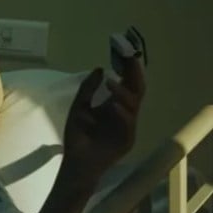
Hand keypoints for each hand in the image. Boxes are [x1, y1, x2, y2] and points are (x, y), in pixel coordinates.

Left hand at [62, 56, 145, 181]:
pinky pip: (128, 123)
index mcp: (115, 105)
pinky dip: (121, 112)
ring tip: (111, 83)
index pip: (127, 82)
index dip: (128, 67)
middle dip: (134, 73)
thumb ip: (88, 89)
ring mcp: (128, 127)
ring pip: (134, 105)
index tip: (125, 50)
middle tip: (128, 58)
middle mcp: (125, 113)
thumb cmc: (78, 136)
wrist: (76, 162)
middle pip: (136, 90)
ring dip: (123, 92)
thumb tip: (99, 68)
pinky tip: (112, 105)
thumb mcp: (79, 108)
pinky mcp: (127, 140)